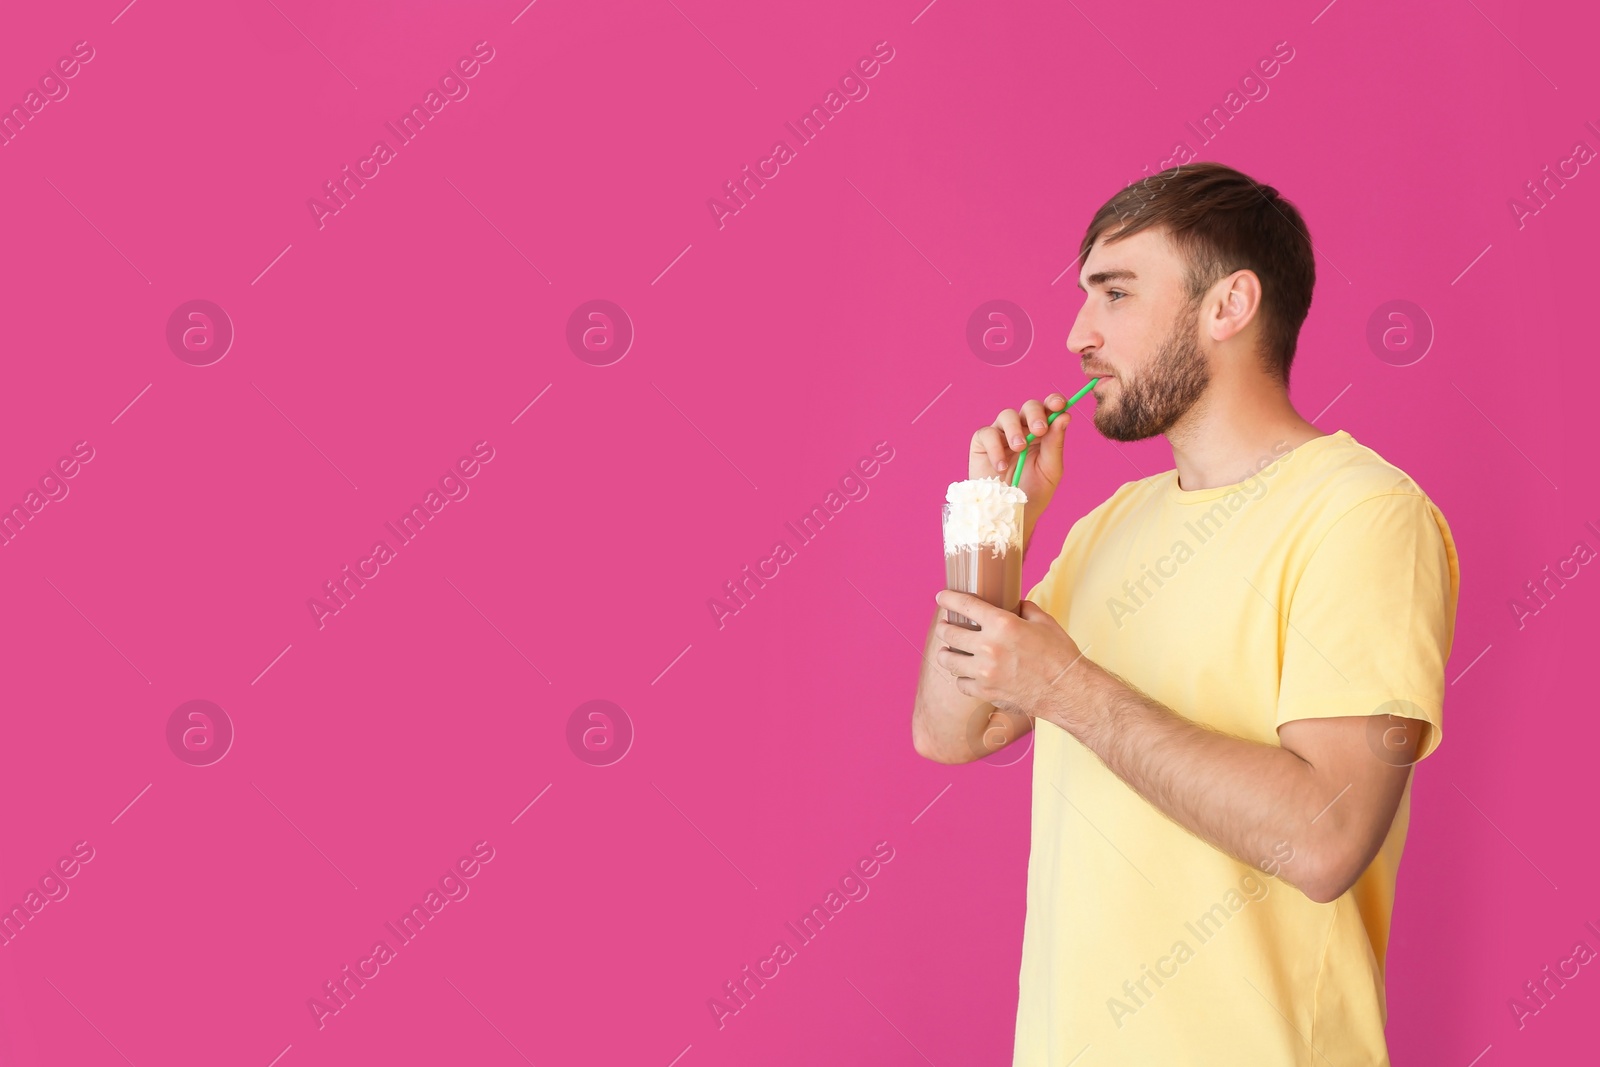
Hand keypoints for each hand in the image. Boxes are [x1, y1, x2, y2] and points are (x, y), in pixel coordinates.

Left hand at [932, 591, 1099, 726]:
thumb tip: (1012, 604)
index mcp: (1003, 624)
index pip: (965, 605)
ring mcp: (985, 671)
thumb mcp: (1043, 621)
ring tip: (947, 651)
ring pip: (948, 660)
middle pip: (949, 633)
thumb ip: (1023, 608)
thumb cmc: (1059, 654)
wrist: (1067, 690)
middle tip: (944, 626)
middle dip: (943, 627)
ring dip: (946, 653)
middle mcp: (989, 647)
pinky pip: (961, 683)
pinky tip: (966, 673)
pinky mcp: (986, 691)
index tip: (941, 597)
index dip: (948, 599)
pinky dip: (962, 677)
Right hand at [968, 394, 1070, 536]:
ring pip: (1006, 415)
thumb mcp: (1050, 469)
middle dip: (1035, 414)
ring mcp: (1001, 435)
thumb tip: (1064, 416)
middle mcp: (1022, 429)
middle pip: (1029, 406)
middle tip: (1039, 431)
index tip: (1059, 405)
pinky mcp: (982, 443)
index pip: (1049, 409)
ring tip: (1019, 449)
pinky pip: (987, 433)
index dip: (1054, 402)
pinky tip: (1001, 466)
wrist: (1010, 514)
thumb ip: (1055, 444)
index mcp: (1043, 433)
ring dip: (1015, 430)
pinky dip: (995, 447)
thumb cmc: (1033, 493)